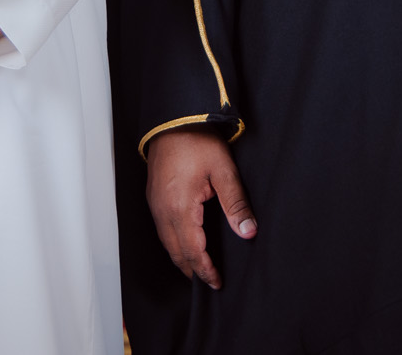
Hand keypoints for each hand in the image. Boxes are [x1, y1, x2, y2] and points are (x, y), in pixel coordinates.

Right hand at [145, 128, 255, 287]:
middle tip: (210, 282)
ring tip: (199, 268)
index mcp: (180, 208)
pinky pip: (161, 230)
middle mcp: (163, 210)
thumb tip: (248, 231)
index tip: (217, 282)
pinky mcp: (154, 197)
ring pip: (166, 243)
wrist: (174, 119)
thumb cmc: (197, 140)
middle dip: (192, 270)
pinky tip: (184, 243)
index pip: (193, 251)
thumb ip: (236, 203)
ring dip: (182, 258)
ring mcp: (155, 204)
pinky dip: (173, 243)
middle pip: (176, 252)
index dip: (205, 270)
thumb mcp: (223, 170)